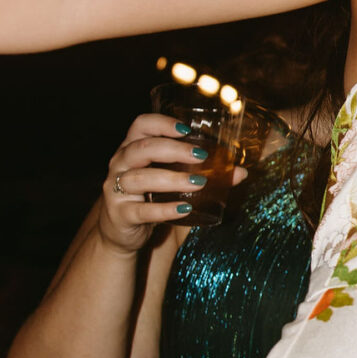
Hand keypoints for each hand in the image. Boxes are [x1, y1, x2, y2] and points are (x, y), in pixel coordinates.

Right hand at [98, 112, 236, 251]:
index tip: (187, 129)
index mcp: (132, 149)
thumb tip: (240, 172)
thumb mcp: (173, 184)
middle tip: (201, 156)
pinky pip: (141, 211)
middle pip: (141, 148)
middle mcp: (120, 165)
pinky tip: (184, 209)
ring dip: (172, 179)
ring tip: (199, 182)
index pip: (141, 125)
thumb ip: (203, 175)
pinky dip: (165, 210)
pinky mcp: (120, 215)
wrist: (124, 234)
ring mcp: (116, 190)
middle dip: (173, 149)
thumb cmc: (151, 199)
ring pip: (139, 179)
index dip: (162, 123)